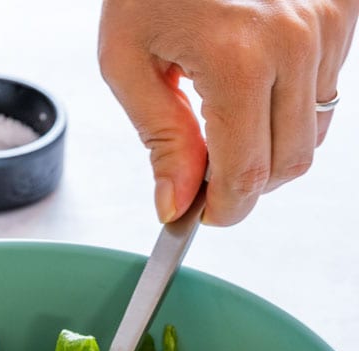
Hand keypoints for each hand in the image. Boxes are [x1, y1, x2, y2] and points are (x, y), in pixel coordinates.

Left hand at [99, 0, 358, 224]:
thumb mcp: (129, 59)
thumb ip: (160, 139)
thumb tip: (176, 203)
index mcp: (238, 58)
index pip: (246, 174)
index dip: (224, 209)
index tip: (203, 214)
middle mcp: (294, 41)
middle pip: (289, 163)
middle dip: (248, 184)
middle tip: (209, 173)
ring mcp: (327, 22)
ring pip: (314, 133)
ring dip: (273, 147)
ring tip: (229, 121)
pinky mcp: (343, 8)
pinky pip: (328, 89)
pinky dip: (293, 105)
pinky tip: (257, 82)